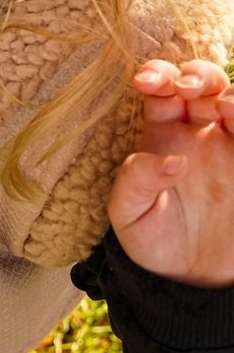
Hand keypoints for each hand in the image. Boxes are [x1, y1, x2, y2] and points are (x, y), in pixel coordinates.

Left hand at [108, 58, 233, 287]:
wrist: (191, 277)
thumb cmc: (153, 239)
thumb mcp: (129, 214)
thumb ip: (136, 182)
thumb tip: (173, 160)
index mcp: (162, 135)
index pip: (162, 90)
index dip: (157, 75)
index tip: (146, 82)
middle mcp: (200, 133)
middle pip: (204, 84)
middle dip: (197, 75)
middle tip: (185, 89)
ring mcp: (232, 149)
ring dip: (231, 94)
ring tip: (221, 107)